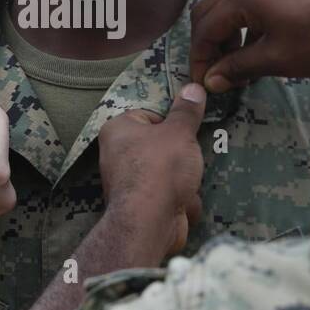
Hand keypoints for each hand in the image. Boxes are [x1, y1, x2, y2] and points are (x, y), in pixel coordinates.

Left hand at [96, 83, 206, 262]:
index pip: (149, 115)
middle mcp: (116, 154)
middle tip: (191, 156)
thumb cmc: (160, 167)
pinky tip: (185, 202)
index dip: (171, 122)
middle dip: (181, 154)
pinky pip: (168, 195)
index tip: (186, 130)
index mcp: (117, 129)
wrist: (151, 222)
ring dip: (184, 178)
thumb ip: (187, 111)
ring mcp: (127, 182)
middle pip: (161, 145)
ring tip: (189, 181)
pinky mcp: (140, 206)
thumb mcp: (179, 132)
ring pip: (168, 172)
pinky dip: (180, 199)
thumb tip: (193, 88)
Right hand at [190, 0, 309, 92]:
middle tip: (215, 75)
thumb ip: (237, 67)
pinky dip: (242, 27)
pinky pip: (247, 4)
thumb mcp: (276, 59)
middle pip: (208, 12)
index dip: (200, 58)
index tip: (204, 83)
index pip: (205, 28)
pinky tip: (254, 51)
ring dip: (225, 37)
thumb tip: (212, 81)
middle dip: (207, 45)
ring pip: (227, 8)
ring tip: (237, 69)